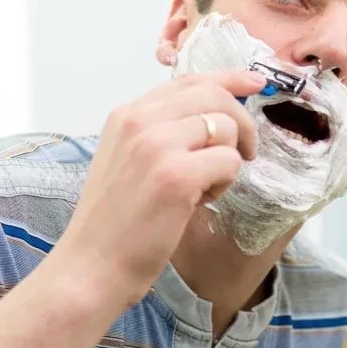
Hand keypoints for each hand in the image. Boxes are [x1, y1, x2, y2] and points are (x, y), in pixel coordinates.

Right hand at [57, 70, 266, 305]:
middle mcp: (139, 121)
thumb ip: (160, 133)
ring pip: (227, 127)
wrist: (89, 268)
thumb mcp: (127, 161)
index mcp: (126, 115)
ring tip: (207, 187)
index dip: (229, 79)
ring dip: (229, 159)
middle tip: (247, 151)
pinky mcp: (177, 175)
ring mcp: (157, 145)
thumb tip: (212, 117)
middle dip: (242, 121)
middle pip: (214, 95)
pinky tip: (201, 200)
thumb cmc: (114, 224)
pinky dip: (225, 182)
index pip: (189, 80)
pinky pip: (229, 161)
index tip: (256, 83)